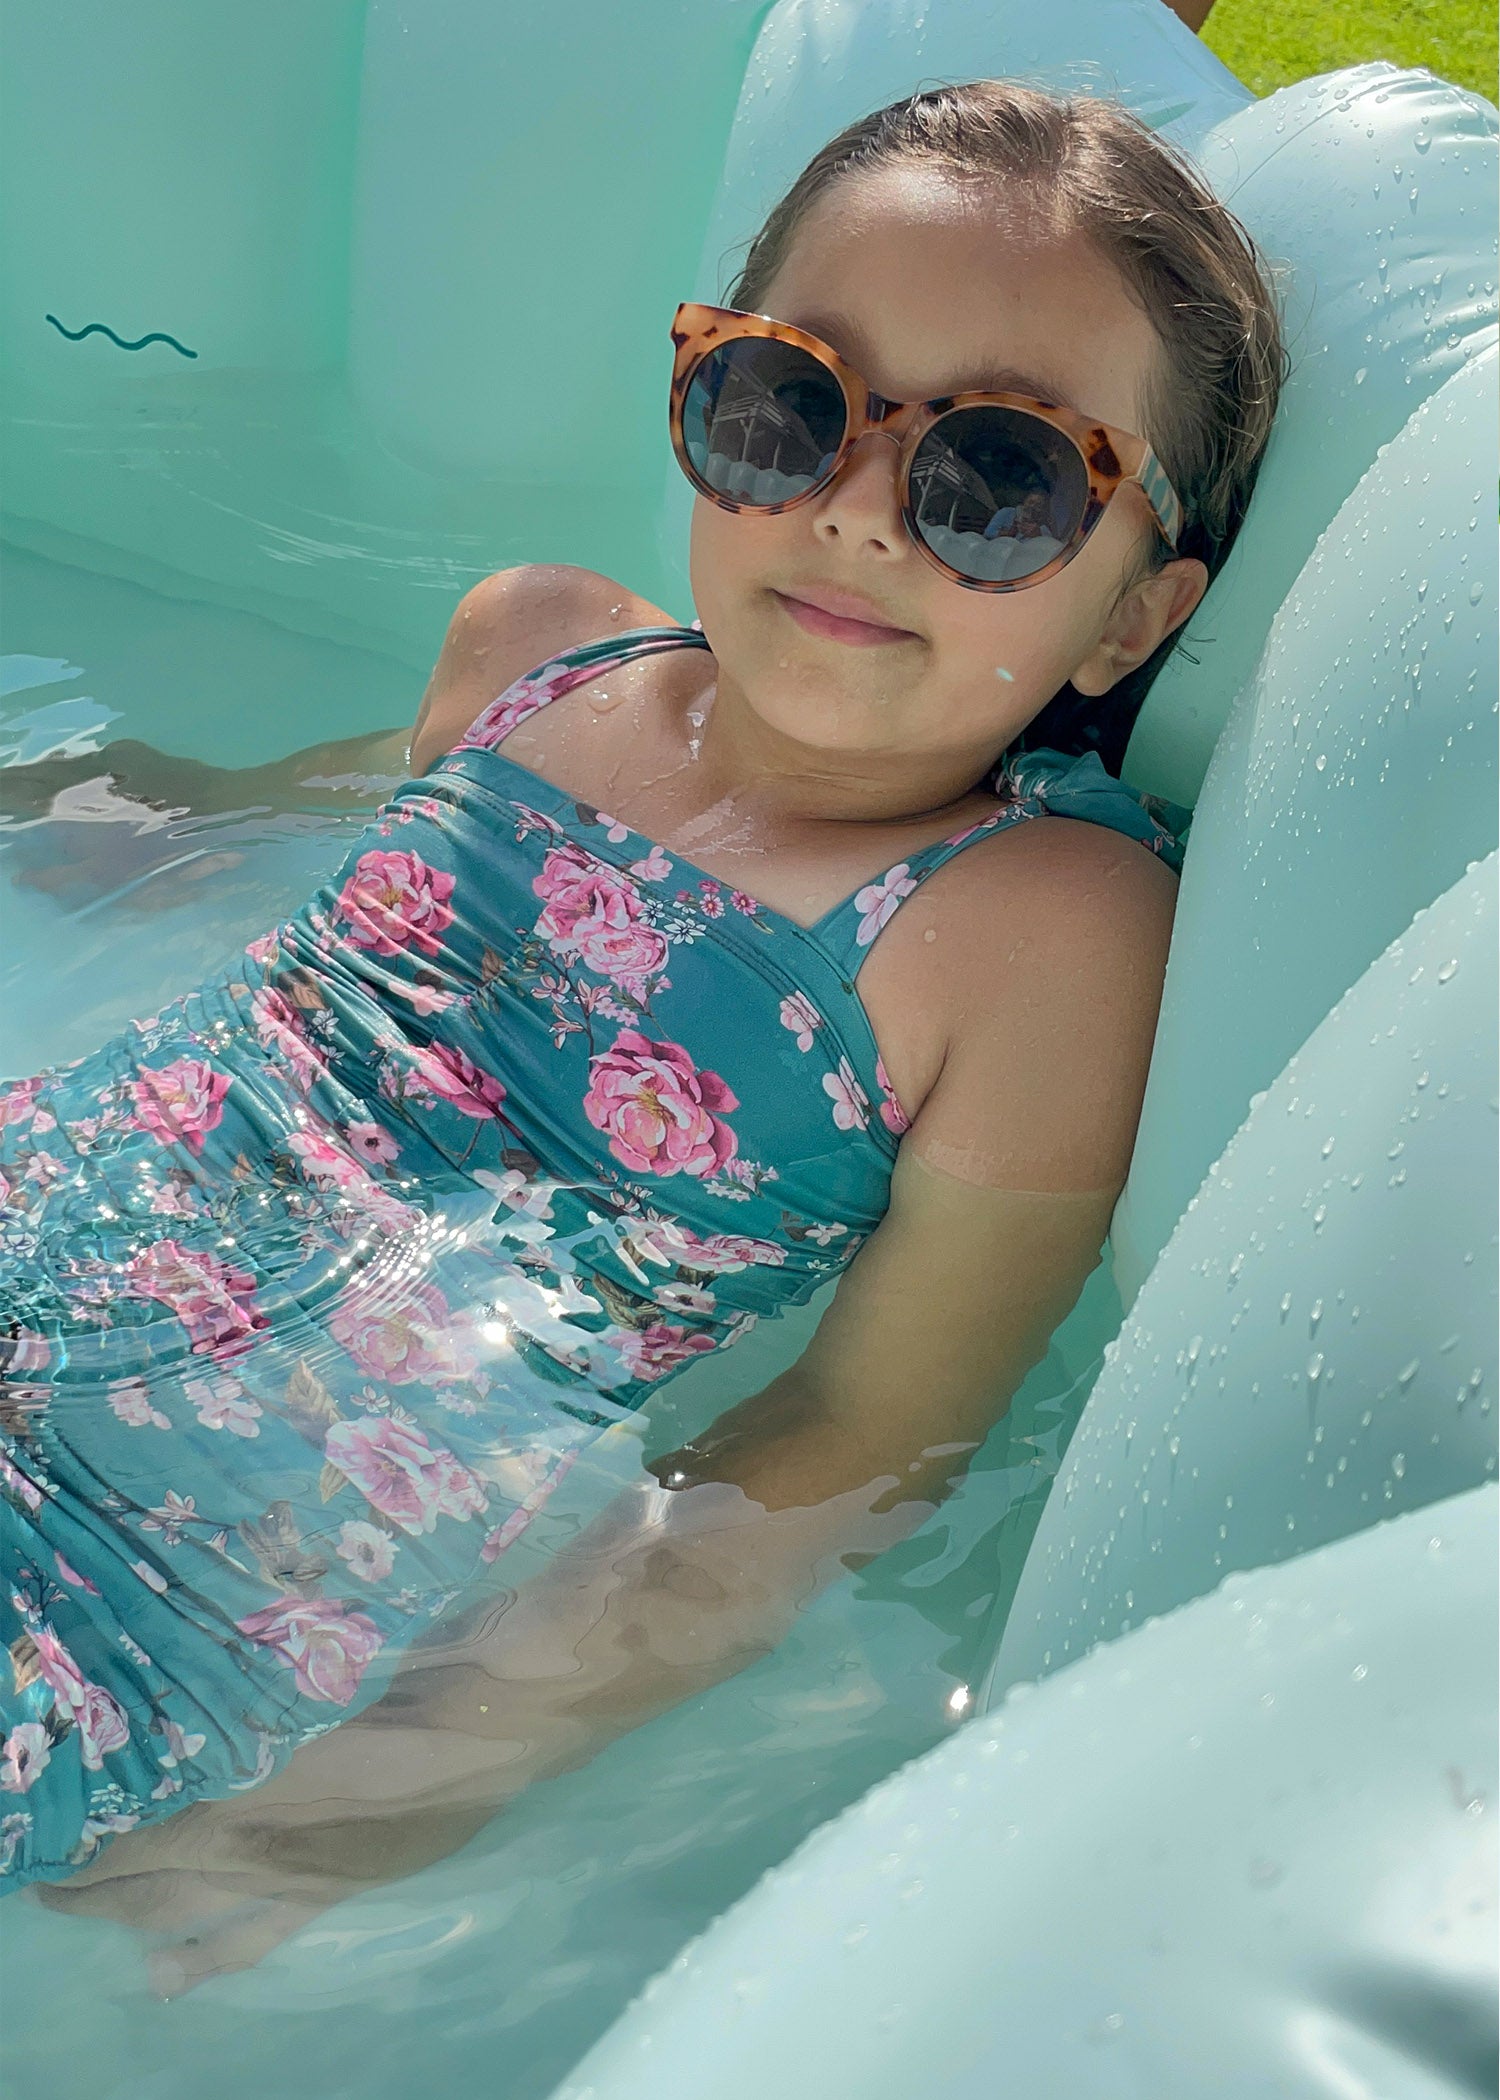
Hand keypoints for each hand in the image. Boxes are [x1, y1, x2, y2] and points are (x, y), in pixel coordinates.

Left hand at [30, 1694, 516, 1994]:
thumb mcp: (316, 1660)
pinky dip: (205, 1958)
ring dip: (124, 1912)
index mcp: (248, 1778)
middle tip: (46, 1871)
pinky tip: (167, 1976)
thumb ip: (246, 1687)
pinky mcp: (330, 1890)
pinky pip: (254, 1938)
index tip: (57, 1819)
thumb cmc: (408, 1662)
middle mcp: (255, 1836)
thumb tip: (182, 1692)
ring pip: (182, 1907)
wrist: (498, 1709)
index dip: (96, 1830)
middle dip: (90, 1875)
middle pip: (147, 1867)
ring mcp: (290, 1873)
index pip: (145, 1821)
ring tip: (75, 1909)